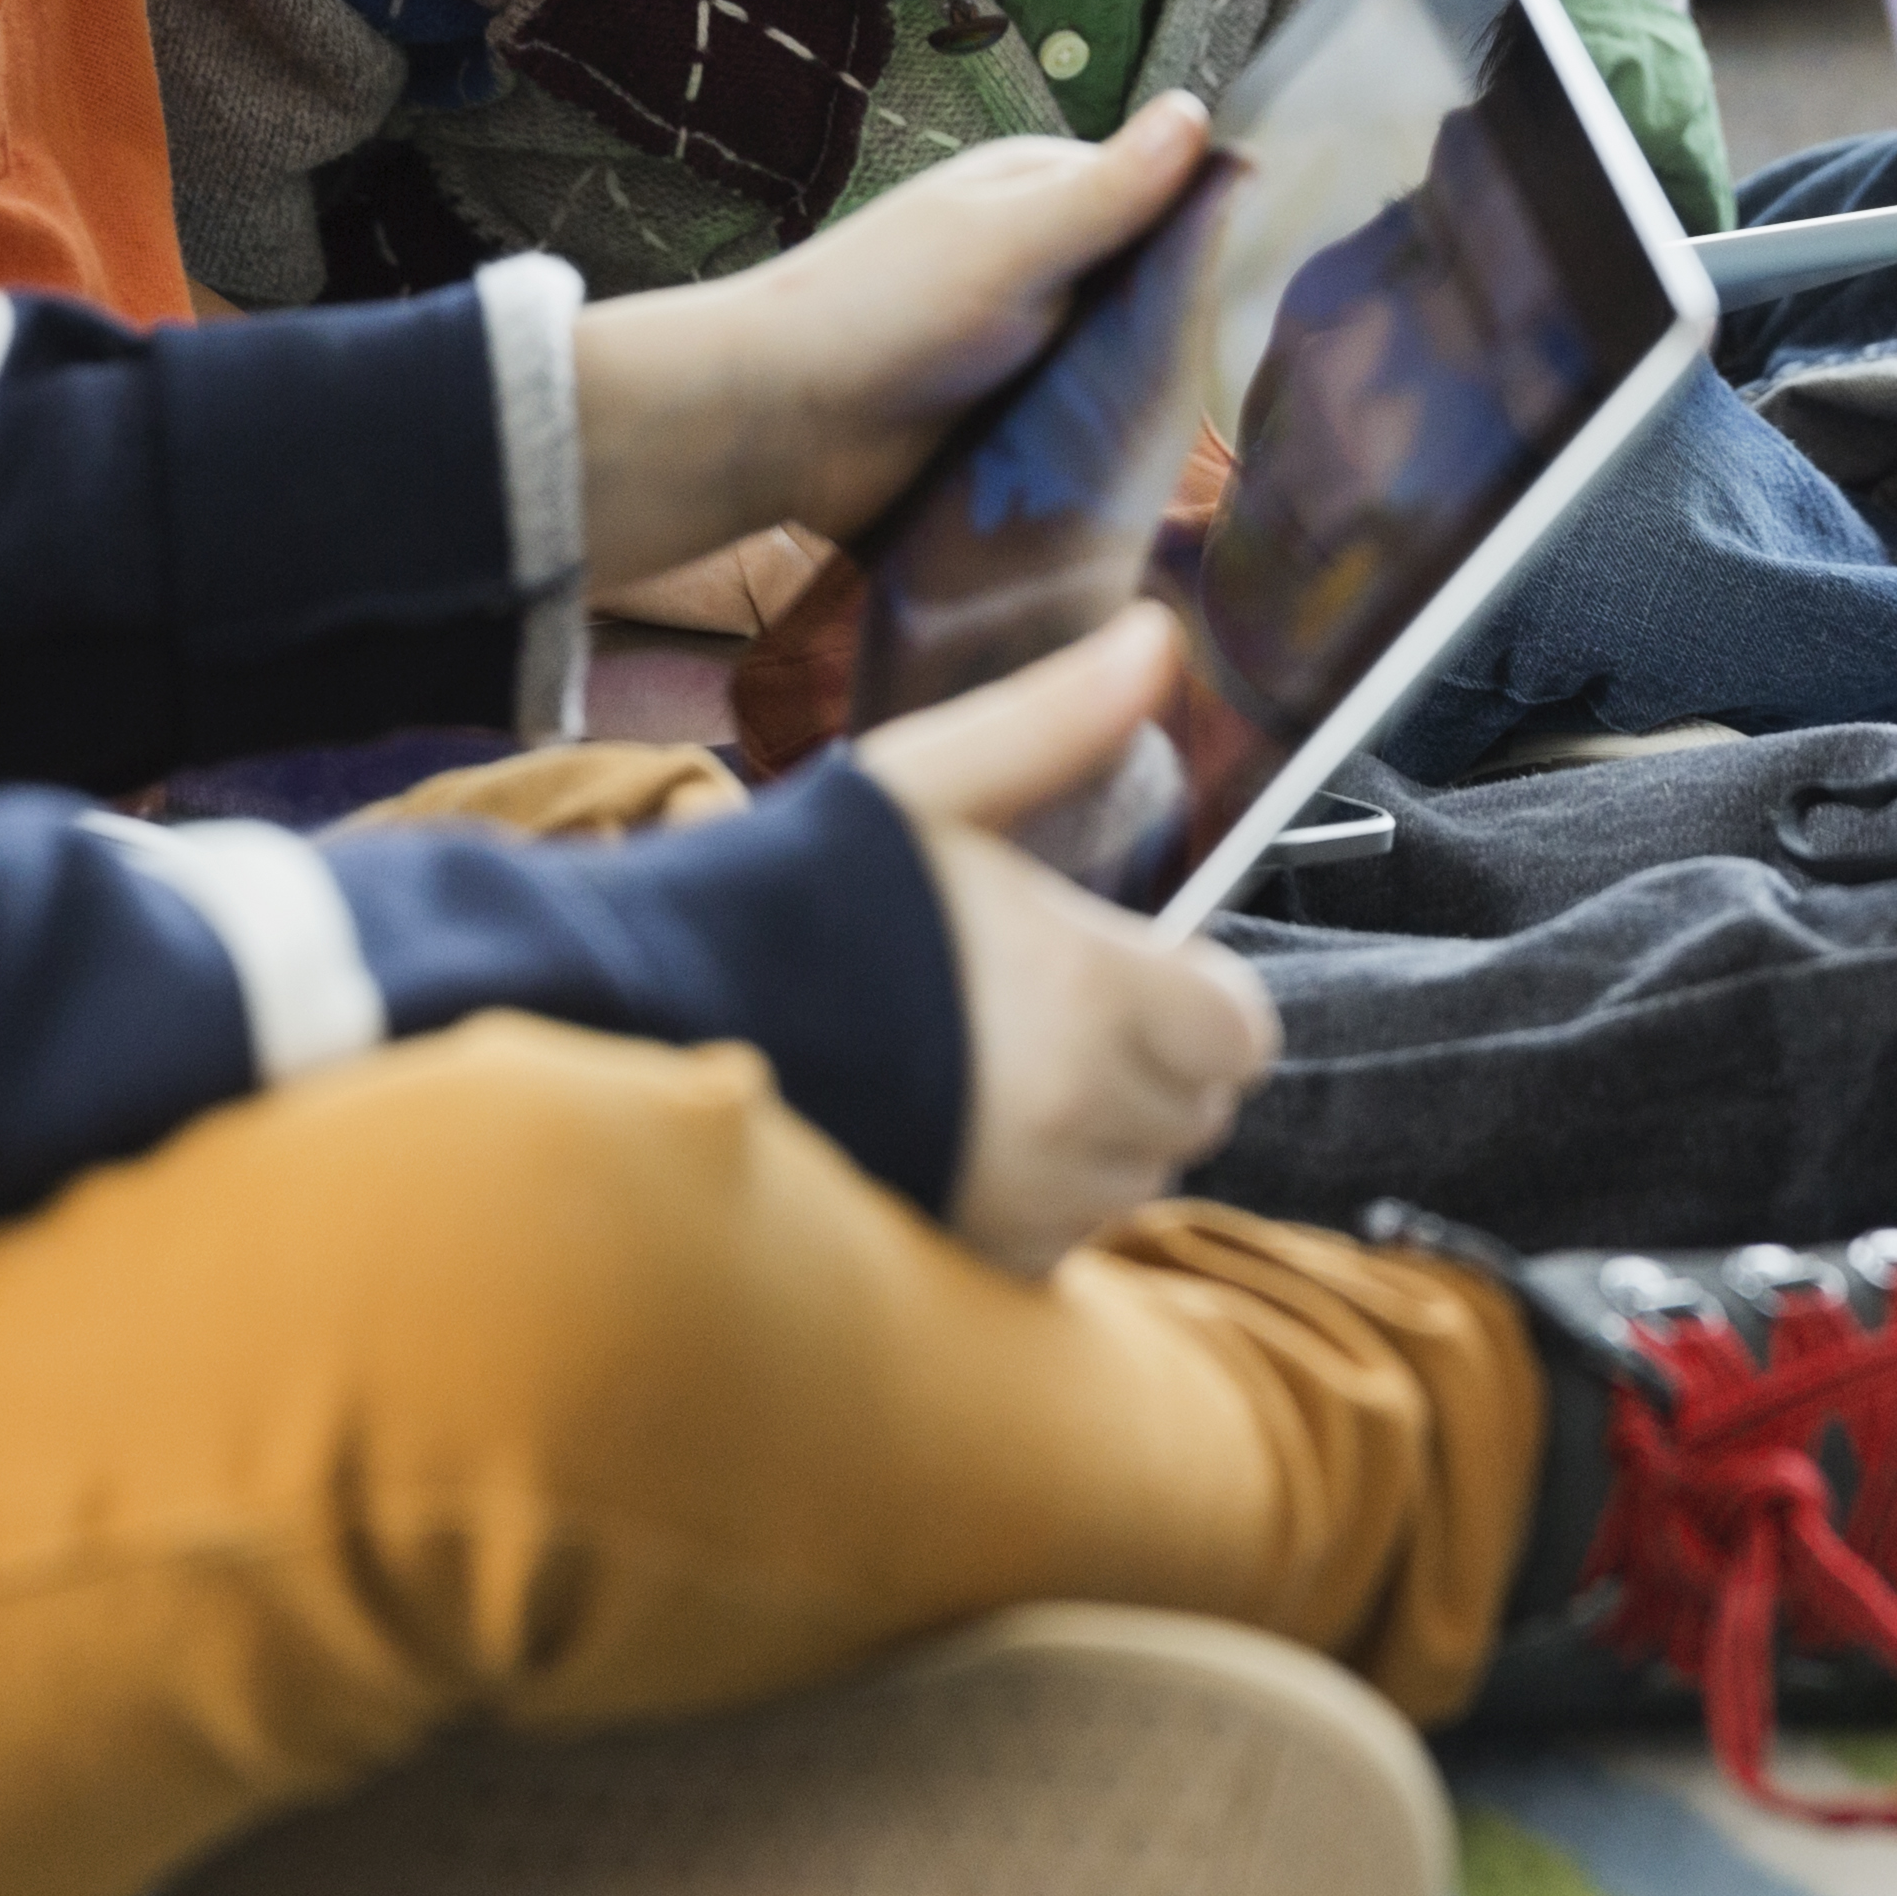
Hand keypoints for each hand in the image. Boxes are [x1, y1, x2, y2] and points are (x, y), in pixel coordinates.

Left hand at [565, 94, 1214, 590]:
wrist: (771, 427)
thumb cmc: (884, 311)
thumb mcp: (1013, 243)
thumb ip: (1109, 190)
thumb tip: (1199, 106)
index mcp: (1042, 195)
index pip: (1166, 198)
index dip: (1220, 233)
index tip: (1289, 281)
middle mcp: (1041, 262)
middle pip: (1153, 288)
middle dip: (1192, 329)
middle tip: (1264, 384)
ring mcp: (1024, 346)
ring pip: (1125, 366)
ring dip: (1153, 400)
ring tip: (1222, 442)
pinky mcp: (1006, 423)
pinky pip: (1082, 431)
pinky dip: (1109, 448)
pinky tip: (1156, 479)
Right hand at [853, 609, 1279, 1274]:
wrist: (657, 1030)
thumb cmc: (797, 896)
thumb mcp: (928, 782)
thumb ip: (1057, 719)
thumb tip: (1158, 636)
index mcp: (1094, 994)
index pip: (1239, 1030)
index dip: (1199, 993)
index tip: (1136, 964)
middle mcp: (1081, 1117)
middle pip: (1195, 1108)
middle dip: (1154, 1058)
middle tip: (1054, 1006)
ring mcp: (1028, 1204)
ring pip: (1131, 1176)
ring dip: (1097, 1131)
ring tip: (994, 1065)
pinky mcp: (972, 1259)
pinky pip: (1059, 1238)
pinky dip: (1036, 1198)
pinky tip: (960, 1132)